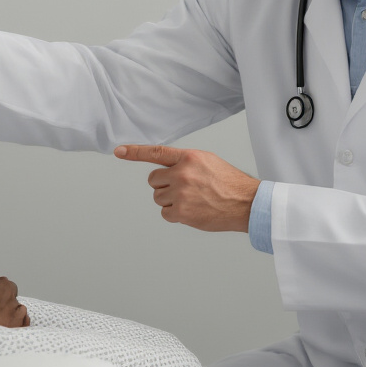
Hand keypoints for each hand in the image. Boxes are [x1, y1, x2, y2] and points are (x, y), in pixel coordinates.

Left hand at [114, 144, 258, 231]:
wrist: (246, 204)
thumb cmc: (228, 183)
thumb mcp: (207, 162)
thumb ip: (184, 162)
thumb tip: (167, 168)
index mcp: (189, 157)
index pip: (156, 152)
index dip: (134, 152)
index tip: (119, 151)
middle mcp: (182, 173)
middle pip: (153, 180)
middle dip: (164, 185)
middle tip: (184, 189)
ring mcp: (180, 193)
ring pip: (158, 197)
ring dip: (170, 201)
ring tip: (192, 200)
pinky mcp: (181, 212)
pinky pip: (165, 213)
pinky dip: (174, 215)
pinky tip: (192, 211)